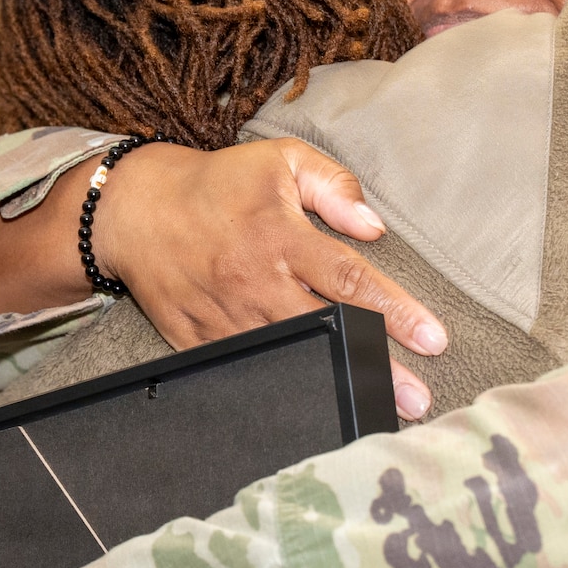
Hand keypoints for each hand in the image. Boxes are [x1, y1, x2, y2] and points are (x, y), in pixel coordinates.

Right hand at [96, 140, 447, 418]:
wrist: (134, 210)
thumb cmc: (217, 184)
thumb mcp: (279, 160)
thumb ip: (332, 185)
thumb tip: (374, 227)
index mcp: (280, 236)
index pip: (349, 279)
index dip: (395, 312)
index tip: (433, 340)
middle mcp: (255, 281)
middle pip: (328, 332)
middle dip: (376, 367)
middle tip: (418, 400)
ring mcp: (226, 317)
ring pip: (290, 359)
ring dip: (334, 382)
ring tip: (378, 406)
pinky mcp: (199, 340)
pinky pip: (246, 370)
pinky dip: (280, 388)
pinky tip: (312, 404)